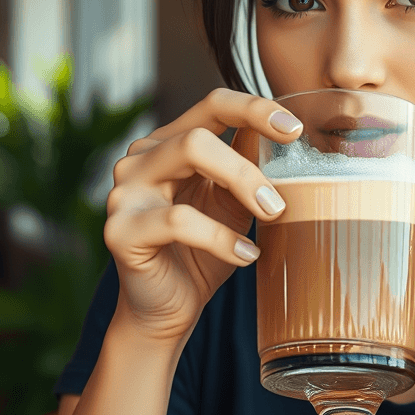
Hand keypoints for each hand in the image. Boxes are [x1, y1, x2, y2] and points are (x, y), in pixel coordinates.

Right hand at [104, 88, 302, 341]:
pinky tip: (246, 255)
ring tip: (271, 216)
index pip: (213, 105)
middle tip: (280, 202)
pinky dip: (220, 237)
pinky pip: (178, 220)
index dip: (255, 109)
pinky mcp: (119, 229)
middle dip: (247, 166)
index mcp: (169, 144)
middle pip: (200, 134)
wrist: (169, 309)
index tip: (295, 129)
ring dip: (240, 184)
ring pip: (187, 157)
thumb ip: (251, 170)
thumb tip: (290, 141)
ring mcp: (125, 191)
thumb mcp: (234, 205)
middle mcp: (141, 158)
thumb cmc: (203, 252)